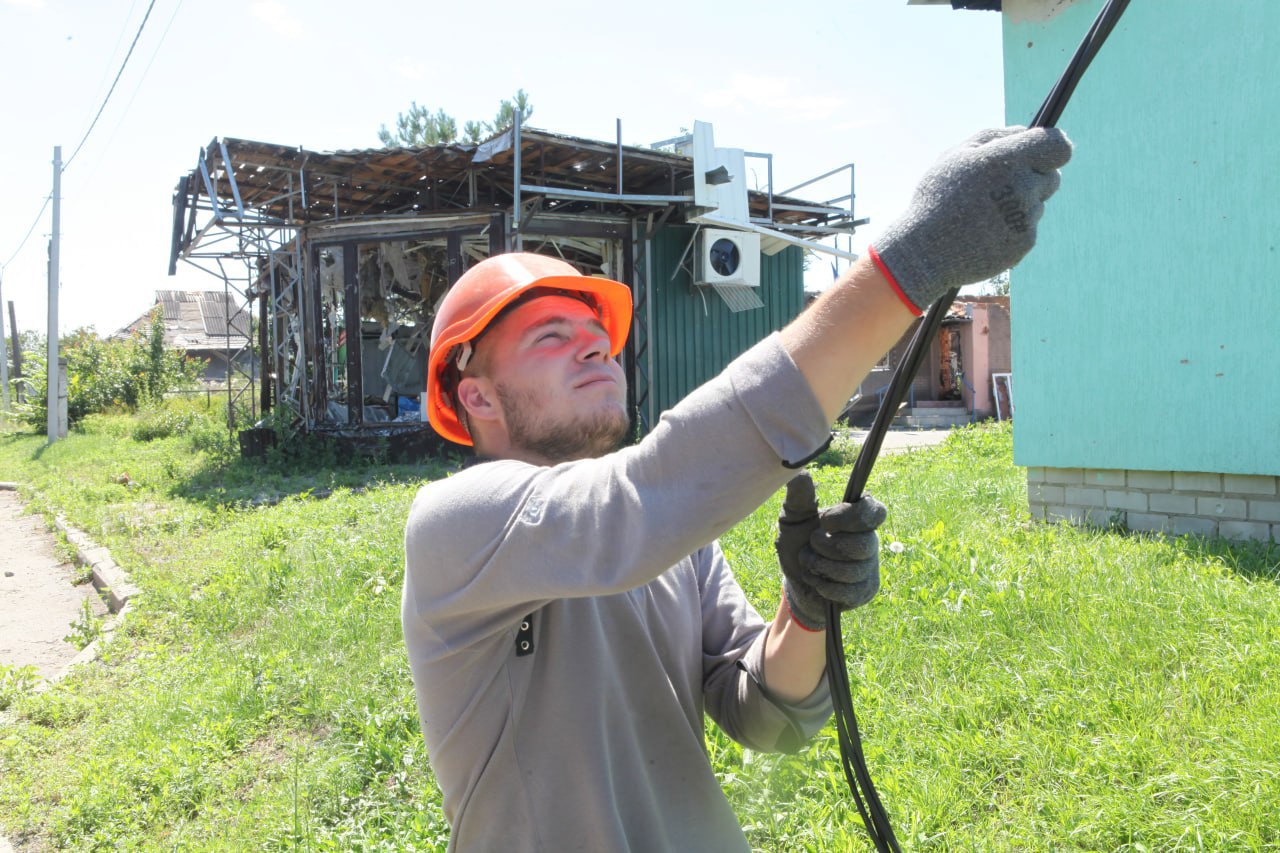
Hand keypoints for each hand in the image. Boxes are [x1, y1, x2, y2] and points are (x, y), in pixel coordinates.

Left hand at [775, 471, 885, 631]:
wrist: (795, 581)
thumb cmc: (798, 544)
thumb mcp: (793, 519)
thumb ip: (799, 497)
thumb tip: (799, 472)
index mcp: (857, 518)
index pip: (875, 511)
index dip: (851, 518)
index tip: (825, 521)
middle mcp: (869, 540)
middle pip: (861, 544)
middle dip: (825, 547)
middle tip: (812, 544)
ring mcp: (870, 567)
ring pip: (853, 570)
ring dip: (820, 567)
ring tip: (810, 563)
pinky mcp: (865, 591)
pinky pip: (848, 591)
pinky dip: (823, 586)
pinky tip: (817, 581)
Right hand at [870, 126, 1072, 312]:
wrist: (925, 253)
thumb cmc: (937, 199)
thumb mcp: (954, 156)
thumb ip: (992, 137)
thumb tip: (1025, 130)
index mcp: (1005, 161)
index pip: (1056, 146)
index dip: (1052, 145)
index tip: (1043, 150)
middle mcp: (1021, 188)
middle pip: (1053, 176)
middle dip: (1034, 176)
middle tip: (1007, 184)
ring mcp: (1025, 218)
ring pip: (1038, 203)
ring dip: (1020, 204)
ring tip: (985, 213)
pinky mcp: (1025, 243)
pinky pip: (1029, 228)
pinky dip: (1012, 228)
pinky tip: (986, 232)